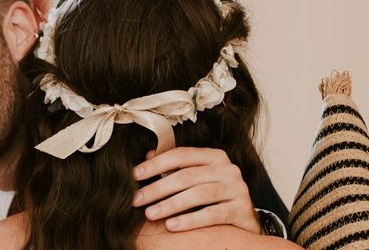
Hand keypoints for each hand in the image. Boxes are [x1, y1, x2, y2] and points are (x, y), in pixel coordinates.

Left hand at [132, 147, 261, 233]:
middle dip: (158, 188)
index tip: (135, 175)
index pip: (181, 155)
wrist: (245, 219)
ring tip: (150, 214)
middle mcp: (227, 168)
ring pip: (198, 194)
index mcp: (214, 156)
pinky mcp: (242, 210)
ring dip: (170, 205)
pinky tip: (171, 225)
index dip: (156, 164)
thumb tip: (148, 156)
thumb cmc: (215, 195)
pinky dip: (190, 220)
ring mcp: (237, 188)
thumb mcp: (197, 177)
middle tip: (137, 200)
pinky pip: (212, 215)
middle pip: (186, 176)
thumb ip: (176, 166)